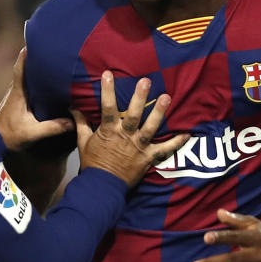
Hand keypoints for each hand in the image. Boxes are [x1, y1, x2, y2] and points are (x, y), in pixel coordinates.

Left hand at [0, 49, 74, 149]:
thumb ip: (52, 127)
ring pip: (25, 75)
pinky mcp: (17, 99)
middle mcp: (16, 90)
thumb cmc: (10, 135)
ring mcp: (15, 94)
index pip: (20, 69)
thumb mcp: (32, 133)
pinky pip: (26, 83)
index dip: (26, 55)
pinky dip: (35, 77)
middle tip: (49, 47)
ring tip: (50, 58)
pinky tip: (46, 78)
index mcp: (18, 93)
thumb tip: (72, 122)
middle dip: (35, 56)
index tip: (33, 42)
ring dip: (35, 66)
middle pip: (24, 67)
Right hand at [74, 71, 187, 185]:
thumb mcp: (83, 142)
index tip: (108, 74)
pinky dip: (176, 143)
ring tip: (166, 97)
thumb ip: (81, 123)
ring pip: (150, 127)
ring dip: (159, 112)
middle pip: (134, 114)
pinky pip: (164, 150)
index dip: (107, 90)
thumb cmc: (93, 163)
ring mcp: (138, 147)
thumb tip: (73, 107)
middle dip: (140, 97)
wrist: (102, 187)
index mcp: (109, 131)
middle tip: (146, 81)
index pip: (107, 107)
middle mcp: (125, 136)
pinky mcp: (148, 158)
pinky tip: (187, 134)